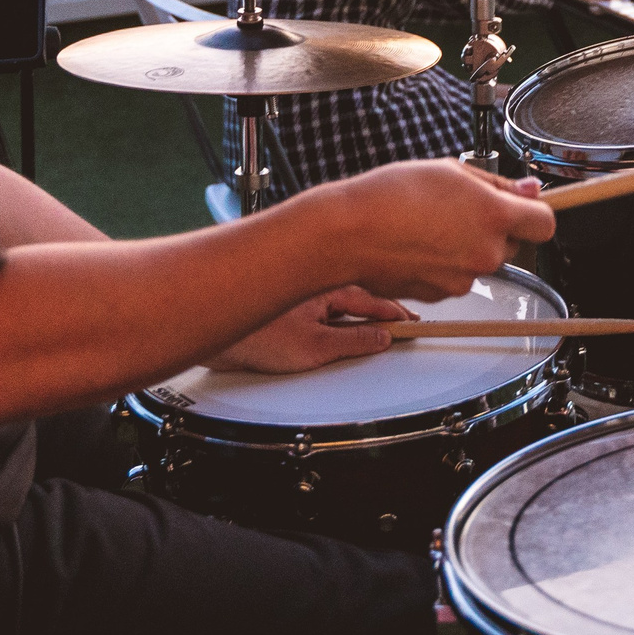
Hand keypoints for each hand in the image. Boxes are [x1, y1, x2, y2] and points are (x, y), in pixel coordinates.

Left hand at [207, 286, 416, 373]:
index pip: (375, 303)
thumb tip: (382, 338)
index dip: (399, 316)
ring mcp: (304, 295)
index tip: (417, 325)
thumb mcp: (315, 348)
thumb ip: (353, 343)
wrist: (217, 337)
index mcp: (330, 289)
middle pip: (363, 298)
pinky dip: (345, 318)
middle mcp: (318, 286)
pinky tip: (346, 328)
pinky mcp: (291, 308)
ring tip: (384, 328)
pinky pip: (329, 310)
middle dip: (385, 309)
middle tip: (407, 324)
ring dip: (365, 314)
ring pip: (346, 302)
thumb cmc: (257, 338)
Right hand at [296, 159, 556, 301]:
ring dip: (467, 243)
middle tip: (460, 206)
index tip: (524, 204)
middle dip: (496, 226)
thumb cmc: (391, 196)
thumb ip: (497, 184)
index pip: (545, 223)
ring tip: (430, 222)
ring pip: (482, 259)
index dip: (535, 211)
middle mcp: (486, 253)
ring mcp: (465, 278)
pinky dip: (445, 261)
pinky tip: (418, 242)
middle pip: (513, 242)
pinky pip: (456, 274)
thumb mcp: (450, 172)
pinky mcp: (443, 295)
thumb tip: (529, 189)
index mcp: (494, 216)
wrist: (348, 234)